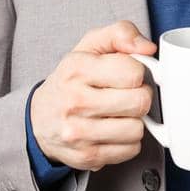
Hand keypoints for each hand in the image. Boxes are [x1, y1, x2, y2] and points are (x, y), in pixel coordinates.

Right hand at [30, 19, 156, 171]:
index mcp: (77, 69)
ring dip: (134, 120)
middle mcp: (75, 102)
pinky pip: (131, 149)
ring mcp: (80, 133)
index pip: (133, 71)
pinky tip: (113, 130)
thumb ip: (120, 34)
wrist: (40, 119)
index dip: (137, 71)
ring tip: (119, 113)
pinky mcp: (88, 156)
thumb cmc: (72, 80)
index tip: (127, 74)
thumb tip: (148, 48)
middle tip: (127, 94)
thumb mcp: (89, 46)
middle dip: (140, 96)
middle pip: (140, 102)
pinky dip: (128, 141)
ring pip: (137, 129)